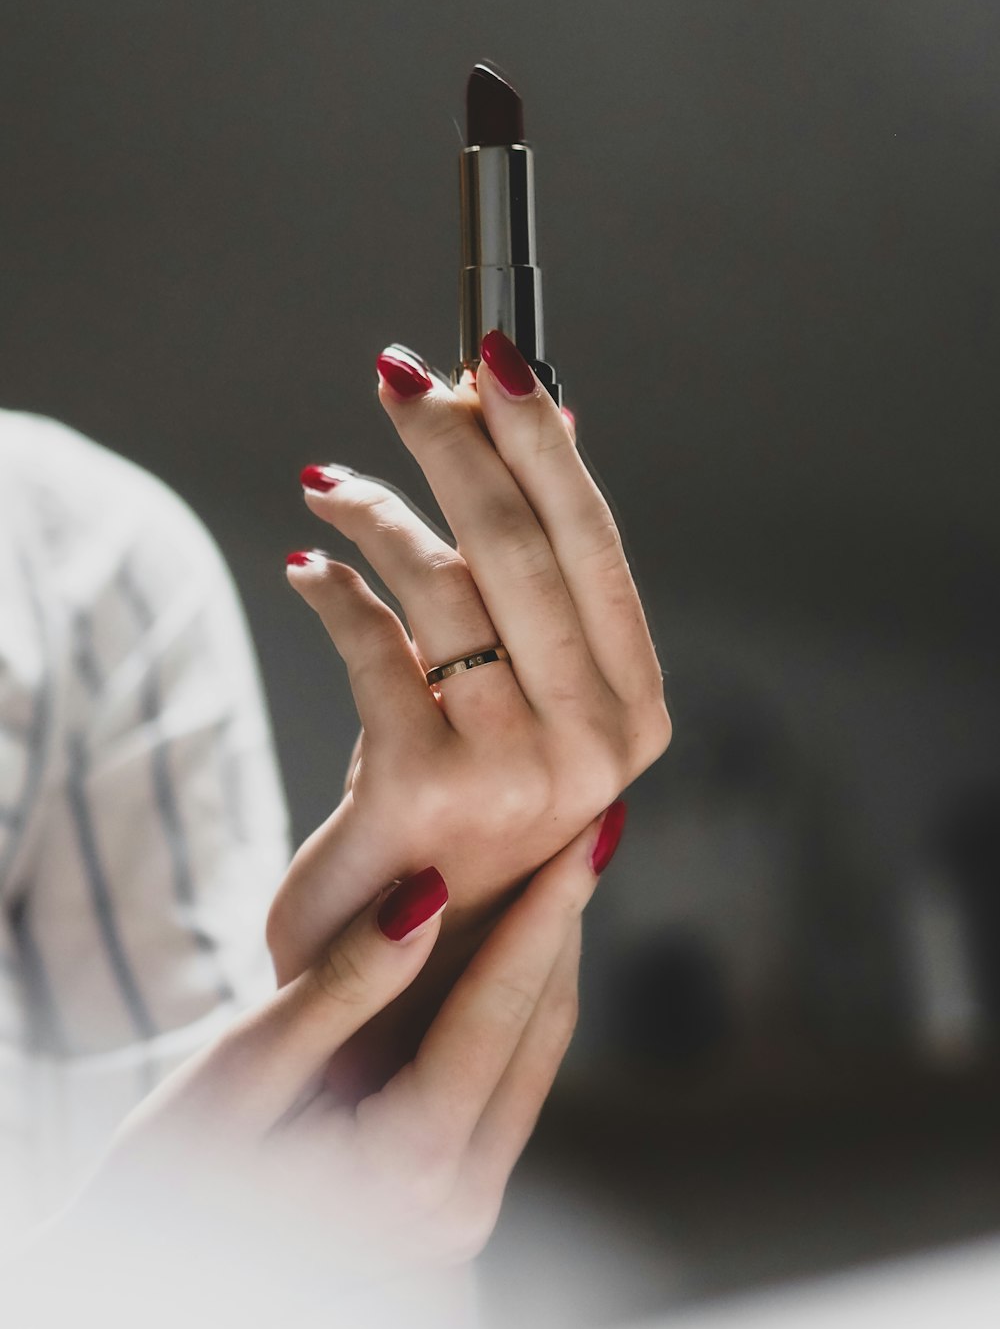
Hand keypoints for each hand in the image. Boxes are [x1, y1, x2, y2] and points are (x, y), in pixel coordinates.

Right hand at [84, 813, 609, 1278]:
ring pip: (530, 1064)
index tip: (588, 837)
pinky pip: (502, 1088)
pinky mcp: (449, 1210)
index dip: (547, 915)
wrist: (147, 1276)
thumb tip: (428, 894)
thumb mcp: (245, 1068)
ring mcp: (458, 1219)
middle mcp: (454, 1210)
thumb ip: (345, 984)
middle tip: (595, 830)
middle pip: (534, 1038)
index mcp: (405, 1172)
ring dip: (548, 965)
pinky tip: (518, 942)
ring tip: (570, 870)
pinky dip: (513, 1009)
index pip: (499, 1016)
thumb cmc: (175, 1168)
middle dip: (564, 928)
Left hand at [268, 333, 668, 984]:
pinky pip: (371, 646)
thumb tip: (556, 418)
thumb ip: (546, 574)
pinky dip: (331, 590)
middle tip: (396, 377)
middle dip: (453, 444)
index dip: (543, 441)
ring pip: (439, 586)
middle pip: (519, 548)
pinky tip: (306, 568)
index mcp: (635, 709)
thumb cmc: (471, 812)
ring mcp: (515, 773)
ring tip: (327, 485)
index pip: (594, 544)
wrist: (410, 972)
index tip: (494, 356)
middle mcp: (594, 742)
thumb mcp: (529, 696)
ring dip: (374, 515)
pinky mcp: (422, 792)